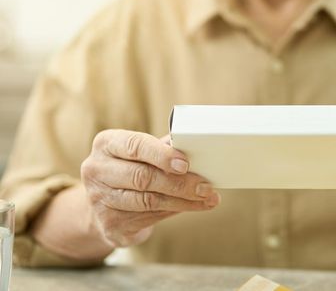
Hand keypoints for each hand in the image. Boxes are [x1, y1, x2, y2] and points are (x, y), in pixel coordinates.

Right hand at [81, 129, 219, 247]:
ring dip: (183, 200)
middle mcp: (96, 170)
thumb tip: (198, 147)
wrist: (104, 206)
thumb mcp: (142, 154)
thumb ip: (165, 148)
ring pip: (149, 200)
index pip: (135, 146)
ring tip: (207, 198)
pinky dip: (175, 211)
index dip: (162, 155)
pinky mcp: (108, 224)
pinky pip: (148, 217)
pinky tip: (193, 207)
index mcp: (106, 144)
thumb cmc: (131, 170)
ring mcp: (99, 199)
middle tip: (206, 186)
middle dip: (180, 183)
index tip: (186, 164)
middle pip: (143, 177)